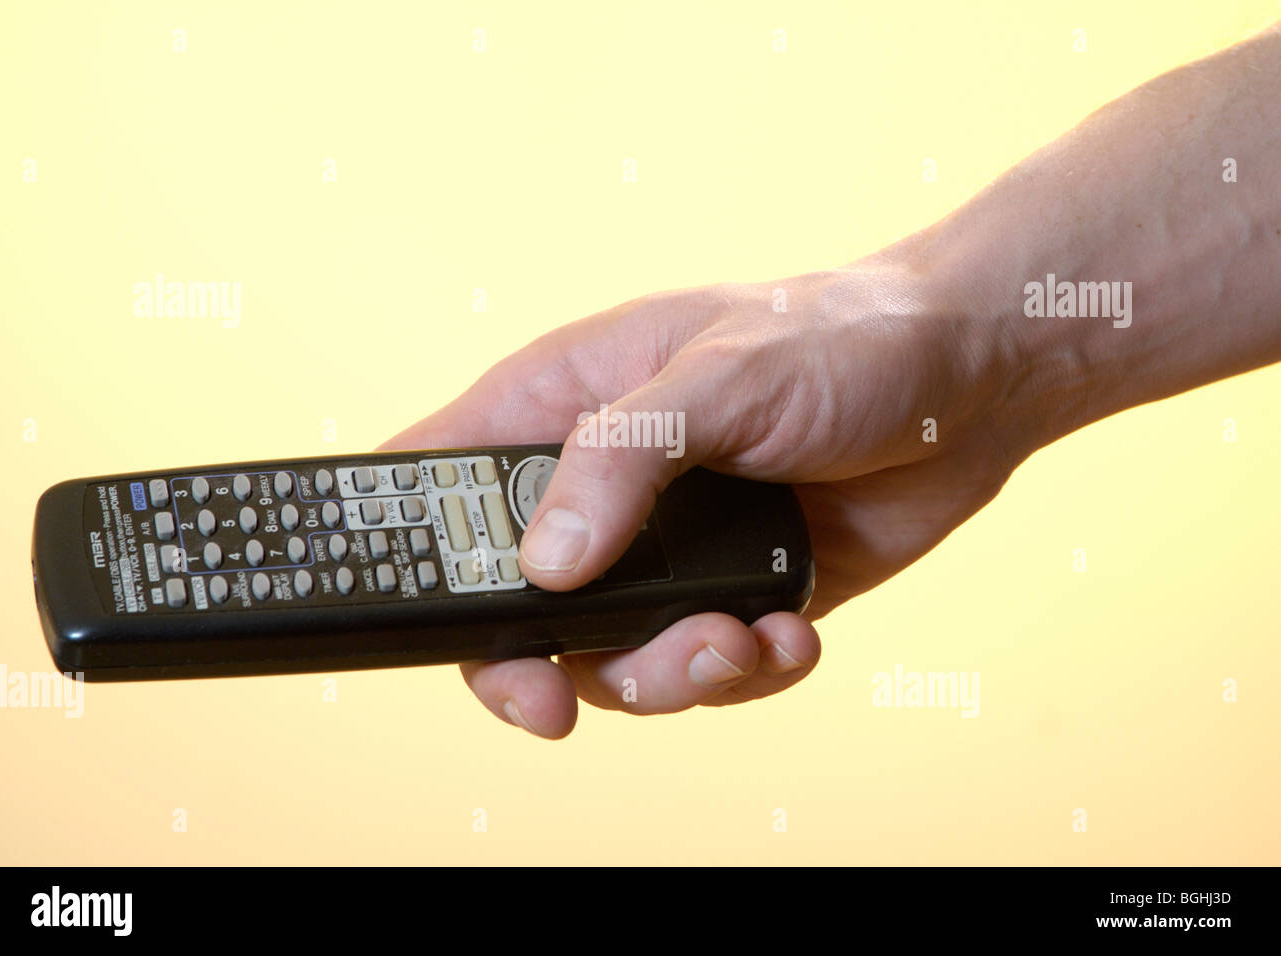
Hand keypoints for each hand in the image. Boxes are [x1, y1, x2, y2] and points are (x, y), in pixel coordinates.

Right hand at [381, 261, 1019, 736]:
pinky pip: (699, 668)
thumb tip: (544, 569)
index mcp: (563, 405)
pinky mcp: (730, 595)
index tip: (424, 620)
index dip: (409, 552)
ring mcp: (663, 550)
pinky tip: (786, 634)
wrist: (969, 380)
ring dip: (661, 675)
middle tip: (556, 703)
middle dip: (531, 665)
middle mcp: (599, 488)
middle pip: (510, 603)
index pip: (441, 481)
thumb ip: (619, 462)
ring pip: (604, 657)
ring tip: (732, 642)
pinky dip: (739, 673)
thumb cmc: (836, 337)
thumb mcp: (718, 376)